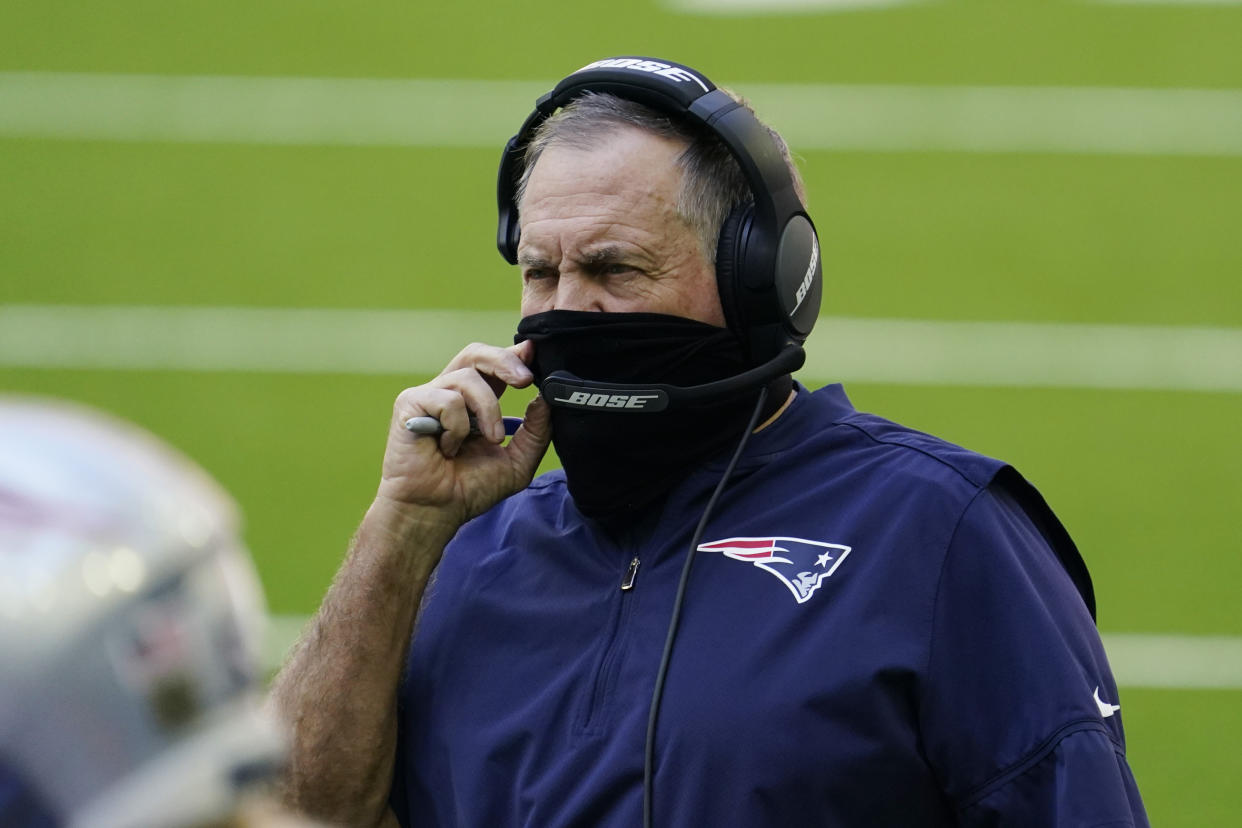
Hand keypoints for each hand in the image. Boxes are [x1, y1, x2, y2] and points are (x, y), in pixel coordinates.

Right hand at [375, 340, 551, 526]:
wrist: (435, 512)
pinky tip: (447, 448)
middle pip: (476, 353)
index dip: (514, 354)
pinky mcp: (410, 404)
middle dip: (505, 360)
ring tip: (491, 439)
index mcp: (474, 402)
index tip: (533, 352)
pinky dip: (457, 427)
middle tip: (526, 380)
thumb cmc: (468, 489)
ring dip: (488, 410)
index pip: (494, 365)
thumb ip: (536, 432)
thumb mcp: (517, 462)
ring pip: (468, 378)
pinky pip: (447, 400)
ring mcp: (429, 396)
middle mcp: (451, 393)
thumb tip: (545, 399)